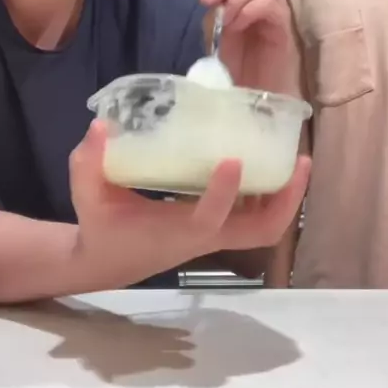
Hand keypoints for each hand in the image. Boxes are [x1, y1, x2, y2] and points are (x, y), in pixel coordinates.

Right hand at [70, 120, 310, 288]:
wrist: (106, 261)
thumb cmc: (100, 228)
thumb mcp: (87, 196)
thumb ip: (88, 163)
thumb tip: (100, 125)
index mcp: (177, 233)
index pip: (209, 219)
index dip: (224, 193)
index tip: (233, 158)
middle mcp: (204, 237)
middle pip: (260, 232)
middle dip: (286, 200)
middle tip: (299, 160)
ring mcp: (214, 235)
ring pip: (264, 227)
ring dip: (284, 197)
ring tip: (295, 158)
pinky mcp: (215, 228)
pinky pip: (253, 217)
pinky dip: (268, 194)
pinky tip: (266, 161)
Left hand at [198, 0, 289, 92]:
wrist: (246, 89)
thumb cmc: (232, 59)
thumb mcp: (214, 26)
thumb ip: (214, 4)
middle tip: (206, 0)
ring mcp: (275, 8)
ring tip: (224, 20)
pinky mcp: (283, 25)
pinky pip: (269, 3)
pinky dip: (248, 10)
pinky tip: (237, 26)